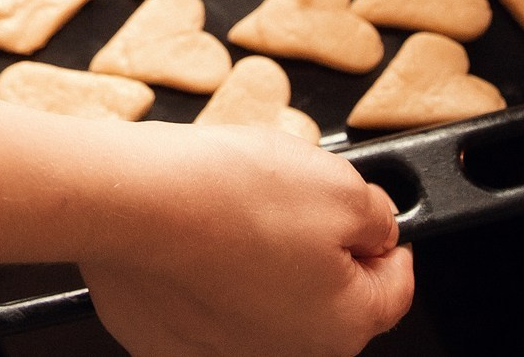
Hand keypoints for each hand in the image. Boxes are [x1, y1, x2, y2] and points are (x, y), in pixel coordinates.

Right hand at [82, 126, 413, 356]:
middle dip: (312, 250)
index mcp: (343, 324)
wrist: (130, 199)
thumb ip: (376, 216)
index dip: (385, 241)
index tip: (367, 217)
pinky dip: (202, 276)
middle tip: (282, 201)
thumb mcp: (339, 184)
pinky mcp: (167, 342)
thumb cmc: (228, 194)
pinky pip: (201, 307)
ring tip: (229, 213)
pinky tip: (192, 240)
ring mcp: (223, 354)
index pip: (392, 287)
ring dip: (256, 264)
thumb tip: (377, 228)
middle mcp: (288, 354)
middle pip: (323, 298)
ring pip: (260, 303)